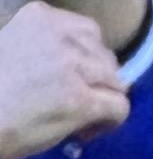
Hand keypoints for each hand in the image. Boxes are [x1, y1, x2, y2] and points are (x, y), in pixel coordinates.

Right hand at [0, 4, 128, 158]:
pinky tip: (87, 130)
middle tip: (83, 100)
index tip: (78, 77)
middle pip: (107, 58)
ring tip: (85, 118)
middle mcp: (59, 36)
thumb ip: (48, 46)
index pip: (88, 32)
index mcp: (40, 16)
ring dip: (107, 102)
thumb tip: (83, 67)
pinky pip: (119, 107)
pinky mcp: (82, 100)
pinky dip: (112, 122)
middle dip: (101, 80)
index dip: (90, 58)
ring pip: (118, 83)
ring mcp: (73, 68)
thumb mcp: (16, 44)